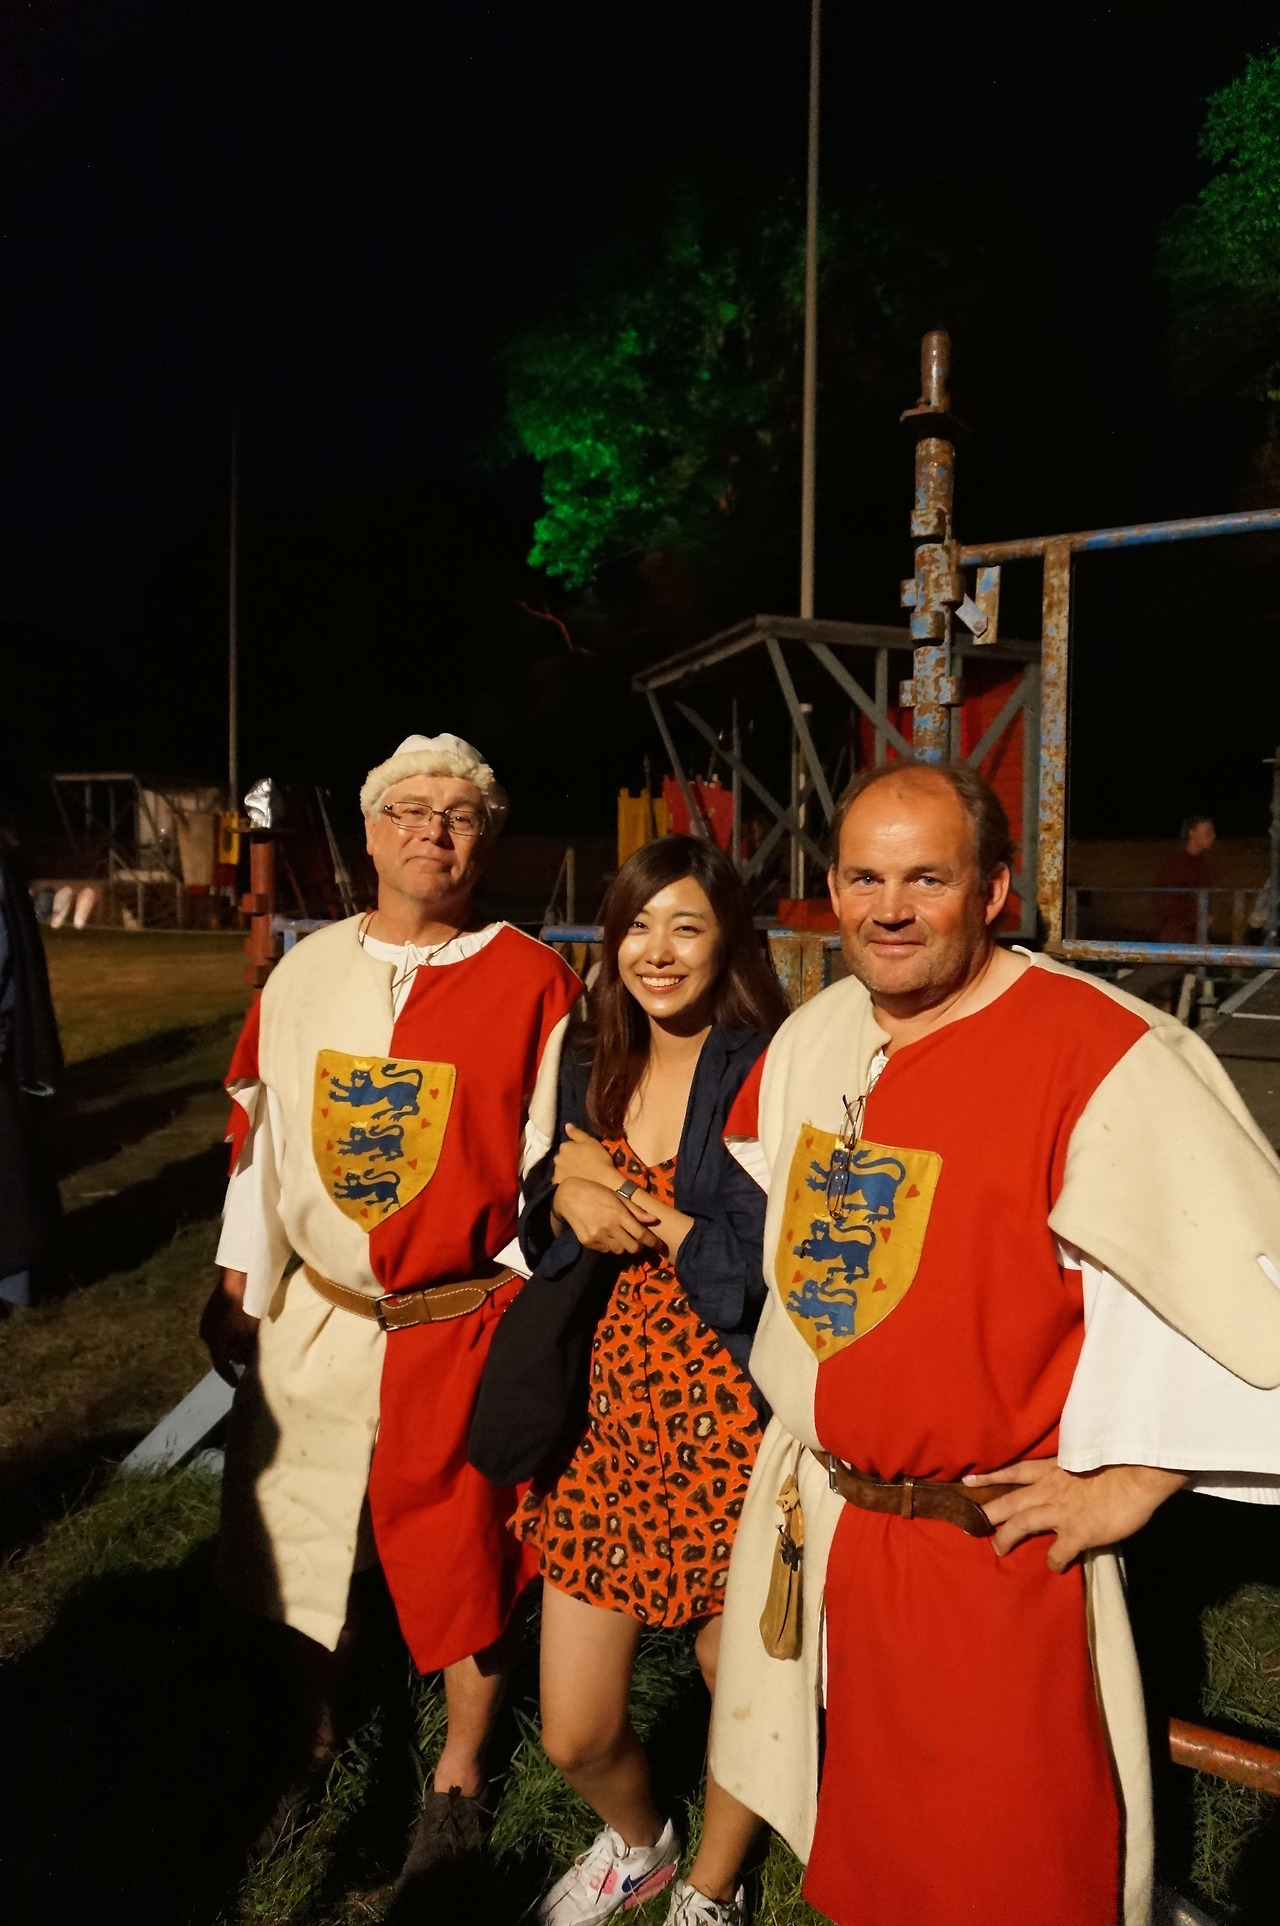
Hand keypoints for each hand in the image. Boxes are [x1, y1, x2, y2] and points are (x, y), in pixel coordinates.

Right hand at [200, 1268, 259, 1385]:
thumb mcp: (249, 1333)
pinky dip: (228, 1335)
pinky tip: (237, 1334)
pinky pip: (219, 1330)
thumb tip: (246, 1364)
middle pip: (219, 1353)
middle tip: (241, 1367)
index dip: (230, 1376)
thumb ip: (247, 1351)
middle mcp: (206, 1334)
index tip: (236, 1384)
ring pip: (218, 1341)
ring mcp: (207, 1321)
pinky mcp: (211, 1311)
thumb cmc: (244, 1309)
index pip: (221, 1366)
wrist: (236, 1280)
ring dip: (229, 1347)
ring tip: (241, 1351)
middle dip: (230, 1360)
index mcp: (214, 1343)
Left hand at [552, 1122, 623, 1188]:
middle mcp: (558, 1158)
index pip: (567, 1145)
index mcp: (565, 1146)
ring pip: (560, 1168)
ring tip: (578, 1174)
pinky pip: (559, 1180)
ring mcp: (557, 1171)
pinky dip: (563, 1179)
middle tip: (581, 1164)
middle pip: (562, 1156)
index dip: (575, 1150)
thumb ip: (576, 1133)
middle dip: (568, 1159)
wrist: (602, 1181)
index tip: (583, 1154)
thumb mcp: (590, 1141)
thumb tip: (567, 1125)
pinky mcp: (558, 1183)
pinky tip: (573, 1181)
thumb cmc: (598, 1158)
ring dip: (566, 1169)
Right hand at [552, 1176, 660, 1255]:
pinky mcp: (587, 1242)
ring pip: (619, 1250)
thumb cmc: (596, 1192)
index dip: (652, 1242)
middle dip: (638, 1246)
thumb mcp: (617, 1196)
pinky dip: (609, 1245)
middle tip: (638, 1241)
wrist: (568, 1196)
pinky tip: (606, 1235)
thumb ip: (635, 1210)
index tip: (659, 1245)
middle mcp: (609, 1227)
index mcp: (618, 1214)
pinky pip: (605, 1250)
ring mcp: (597, 1236)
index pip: (641, 1234)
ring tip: (620, 1235)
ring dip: (623, 1246)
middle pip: (632, 1247)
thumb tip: (654, 1220)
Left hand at [966, 1459, 1186, 1572]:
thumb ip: (1073, 1469)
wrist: (1137, 1472)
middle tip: (971, 1522)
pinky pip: (1058, 1553)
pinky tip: (1054, 1566)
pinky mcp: (1076, 1533)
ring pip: (1021, 1524)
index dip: (991, 1476)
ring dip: (1006, 1538)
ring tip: (997, 1548)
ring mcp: (1061, 1512)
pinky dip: (1054, 1561)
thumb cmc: (1118, 1459)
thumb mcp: (1087, 1456)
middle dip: (989, 1511)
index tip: (968, 1481)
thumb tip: (1073, 1477)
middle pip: (1009, 1500)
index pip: (1014, 1471)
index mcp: (1052, 1469)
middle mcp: (1050, 1489)